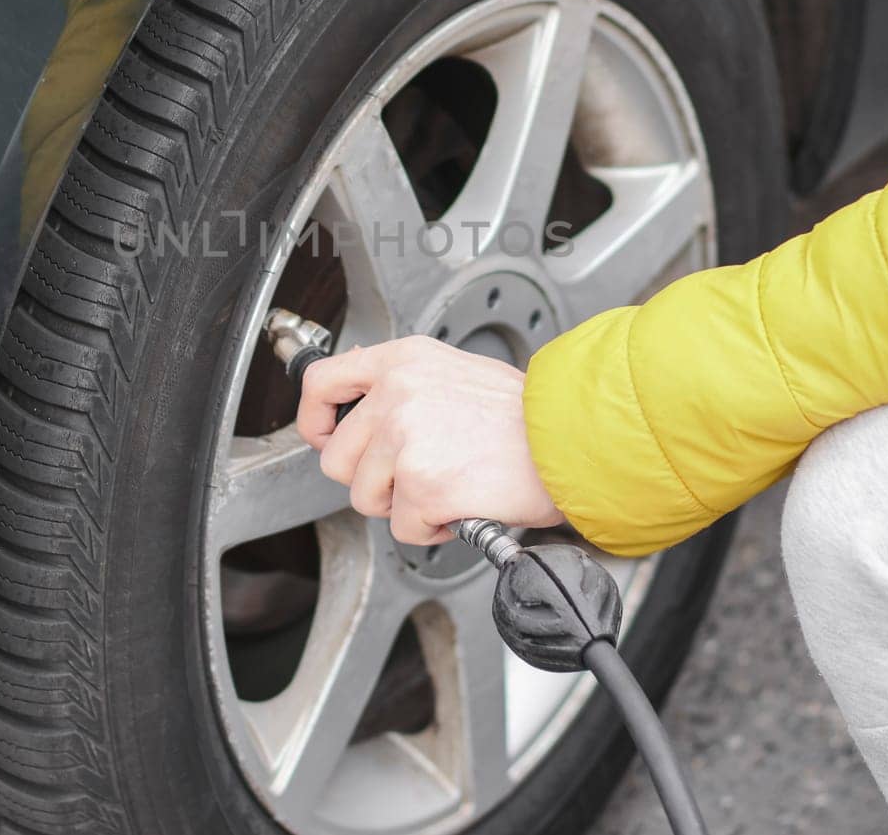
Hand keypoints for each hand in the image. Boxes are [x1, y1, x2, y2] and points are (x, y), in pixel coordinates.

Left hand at [295, 335, 564, 543]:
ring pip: (366, 497)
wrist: (573, 440)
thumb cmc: (527, 415)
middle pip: (337, 458)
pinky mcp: (422, 486)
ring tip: (447, 483)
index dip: (314, 420)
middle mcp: (397, 395)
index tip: (323, 436)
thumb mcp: (455, 371)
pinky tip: (461, 503)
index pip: (322, 383)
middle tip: (414, 474)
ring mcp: (406, 441)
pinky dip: (431, 528)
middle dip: (371, 478)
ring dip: (402, 504)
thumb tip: (366, 404)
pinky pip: (403, 528)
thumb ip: (405, 384)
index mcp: (402, 361)